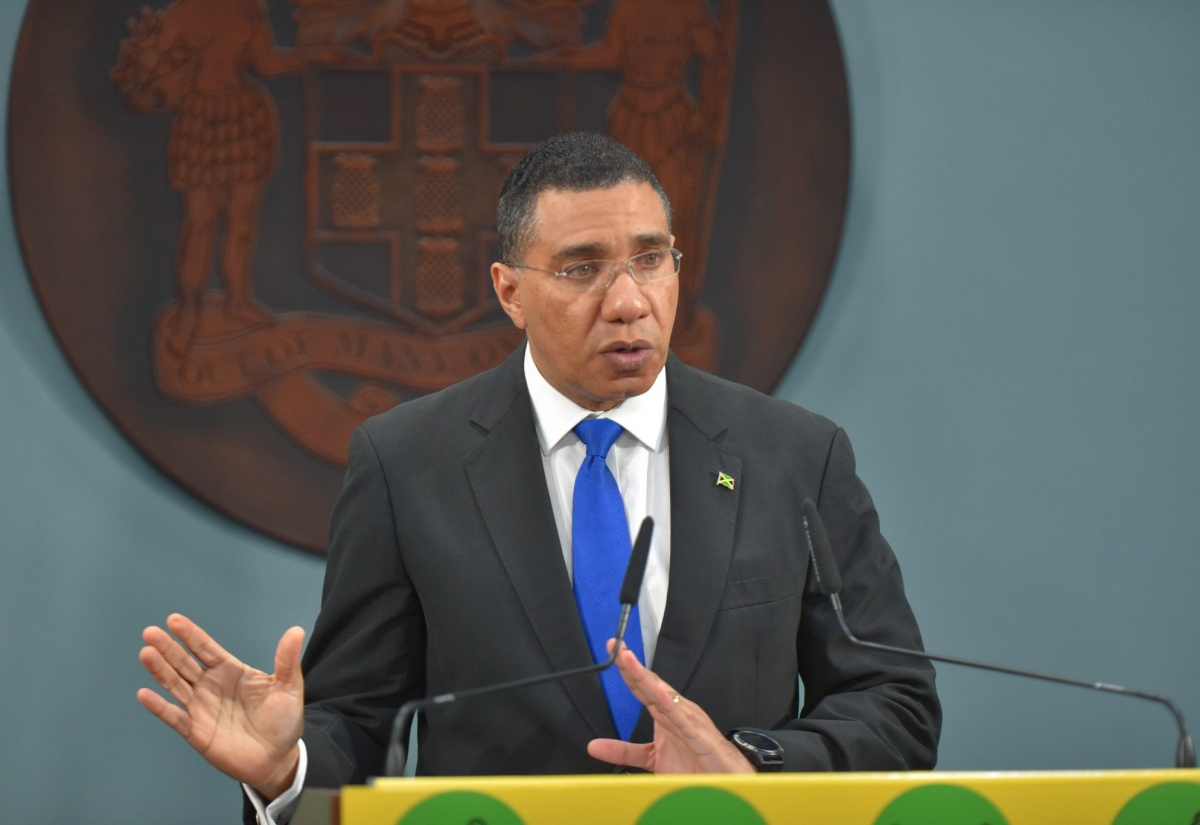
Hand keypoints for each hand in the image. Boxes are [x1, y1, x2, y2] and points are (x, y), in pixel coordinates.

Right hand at [137, 614, 305, 798]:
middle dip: (168, 648)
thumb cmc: (283, 721)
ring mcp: (201, 708)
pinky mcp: (196, 731)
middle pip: (185, 663)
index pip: (206, 648)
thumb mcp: (288, 687)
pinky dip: (159, 707)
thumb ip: (287, 660)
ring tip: (146, 652)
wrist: (278, 758)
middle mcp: (211, 686)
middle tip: (150, 632)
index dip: (191, 635)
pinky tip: (145, 694)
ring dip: (159, 670)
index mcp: (231, 671)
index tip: (174, 620)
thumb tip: (296, 631)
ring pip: (175, 684)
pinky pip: (174, 717)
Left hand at [587, 640, 754, 773]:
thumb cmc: (696, 766)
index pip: (642, 687)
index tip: (612, 649)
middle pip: (649, 684)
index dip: (626, 669)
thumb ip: (624, 751)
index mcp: (666, 713)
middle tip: (615, 645)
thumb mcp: (652, 758)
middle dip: (631, 665)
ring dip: (645, 677)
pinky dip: (672, 704)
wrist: (726, 782)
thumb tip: (594, 746)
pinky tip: (660, 692)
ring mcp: (689, 720)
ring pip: (663, 695)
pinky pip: (684, 719)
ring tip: (629, 660)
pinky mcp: (699, 736)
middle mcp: (677, 711)